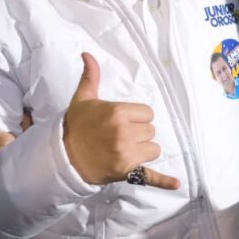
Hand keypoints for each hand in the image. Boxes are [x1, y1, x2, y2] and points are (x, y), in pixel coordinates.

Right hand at [63, 52, 179, 188]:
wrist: (62, 156)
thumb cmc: (76, 126)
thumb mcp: (83, 99)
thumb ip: (91, 76)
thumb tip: (88, 54)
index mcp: (118, 113)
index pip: (148, 114)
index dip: (138, 117)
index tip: (123, 121)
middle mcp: (124, 133)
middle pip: (151, 131)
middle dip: (139, 134)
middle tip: (119, 136)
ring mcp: (126, 154)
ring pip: (154, 150)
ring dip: (143, 151)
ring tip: (124, 150)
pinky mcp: (126, 172)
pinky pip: (150, 176)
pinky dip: (164, 181)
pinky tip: (177, 184)